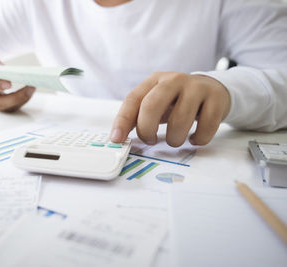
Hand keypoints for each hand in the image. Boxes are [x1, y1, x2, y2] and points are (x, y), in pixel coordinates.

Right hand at [0, 52, 34, 111]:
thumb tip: (2, 66)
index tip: (9, 82)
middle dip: (16, 97)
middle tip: (30, 86)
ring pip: (7, 108)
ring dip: (22, 99)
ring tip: (33, 87)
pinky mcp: (0, 106)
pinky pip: (12, 107)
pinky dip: (23, 100)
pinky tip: (31, 89)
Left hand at [110, 72, 230, 146]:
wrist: (214, 90)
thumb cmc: (177, 101)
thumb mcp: (156, 103)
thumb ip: (137, 117)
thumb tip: (117, 138)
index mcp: (154, 81)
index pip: (132, 100)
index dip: (122, 121)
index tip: (116, 140)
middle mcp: (174, 80)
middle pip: (152, 106)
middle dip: (147, 129)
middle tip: (150, 141)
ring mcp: (196, 87)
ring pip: (180, 120)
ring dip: (174, 139)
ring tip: (175, 140)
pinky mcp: (216, 99)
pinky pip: (206, 126)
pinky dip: (199, 139)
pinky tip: (195, 138)